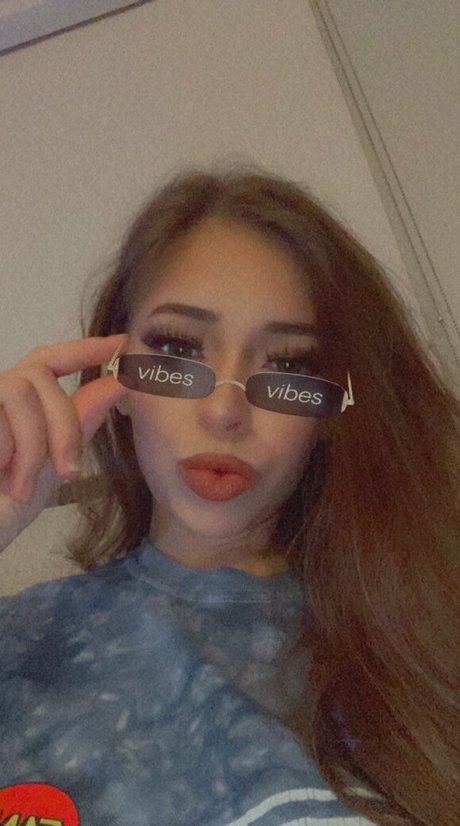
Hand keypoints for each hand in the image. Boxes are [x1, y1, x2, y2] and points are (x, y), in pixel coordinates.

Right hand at [0, 334, 127, 546]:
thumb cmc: (5, 504)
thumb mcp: (53, 463)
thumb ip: (82, 421)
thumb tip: (122, 383)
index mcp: (21, 401)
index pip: (52, 359)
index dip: (86, 348)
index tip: (121, 343)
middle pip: (41, 376)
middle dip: (63, 424)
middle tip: (69, 470)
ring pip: (20, 395)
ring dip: (32, 447)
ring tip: (22, 486)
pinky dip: (5, 454)